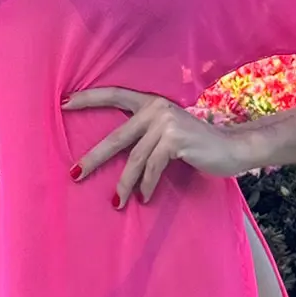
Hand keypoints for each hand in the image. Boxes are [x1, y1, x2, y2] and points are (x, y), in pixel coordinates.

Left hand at [62, 87, 251, 208]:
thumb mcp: (167, 132)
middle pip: (116, 136)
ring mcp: (166, 123)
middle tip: (75, 173)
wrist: (232, 148)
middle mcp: (156, 108)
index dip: (89, 99)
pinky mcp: (175, 140)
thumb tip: (110, 152)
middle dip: (94, 158)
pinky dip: (146, 185)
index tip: (64, 104)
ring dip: (124, 183)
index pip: (114, 95)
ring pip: (134, 158)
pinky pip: (152, 168)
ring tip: (116, 201)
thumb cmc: (196, 145)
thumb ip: (144, 133)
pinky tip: (143, 197)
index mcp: (151, 103)